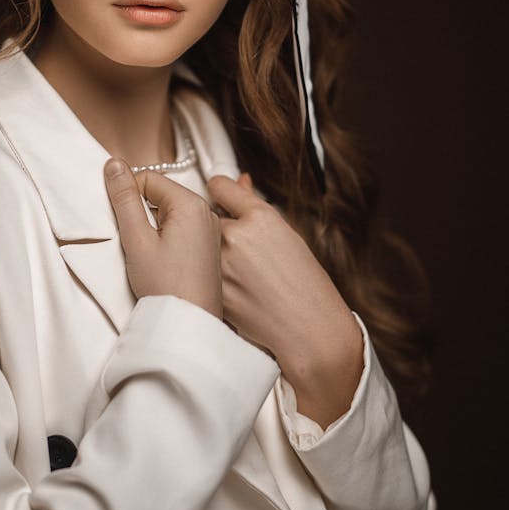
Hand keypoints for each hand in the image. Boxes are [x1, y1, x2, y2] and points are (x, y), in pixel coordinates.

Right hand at [104, 159, 222, 319]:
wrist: (190, 325)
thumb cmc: (166, 286)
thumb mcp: (136, 238)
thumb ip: (124, 199)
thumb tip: (114, 164)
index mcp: (191, 204)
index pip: (149, 179)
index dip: (128, 197)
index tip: (122, 223)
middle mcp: (207, 213)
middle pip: (161, 195)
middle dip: (141, 213)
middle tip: (135, 243)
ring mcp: (210, 231)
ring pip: (169, 214)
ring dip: (152, 228)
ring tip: (149, 256)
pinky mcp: (209, 248)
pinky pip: (182, 230)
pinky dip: (165, 239)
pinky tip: (161, 262)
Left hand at [206, 172, 363, 426]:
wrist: (307, 328)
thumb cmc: (304, 282)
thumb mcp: (287, 235)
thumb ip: (256, 208)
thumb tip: (240, 181)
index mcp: (258, 217)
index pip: (220, 186)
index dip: (220, 190)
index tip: (220, 193)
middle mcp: (235, 237)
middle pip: (206, 215)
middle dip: (215, 223)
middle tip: (239, 242)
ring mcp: (219, 265)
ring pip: (201, 244)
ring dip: (209, 249)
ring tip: (241, 268)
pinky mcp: (210, 289)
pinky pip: (202, 271)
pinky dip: (209, 273)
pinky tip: (235, 285)